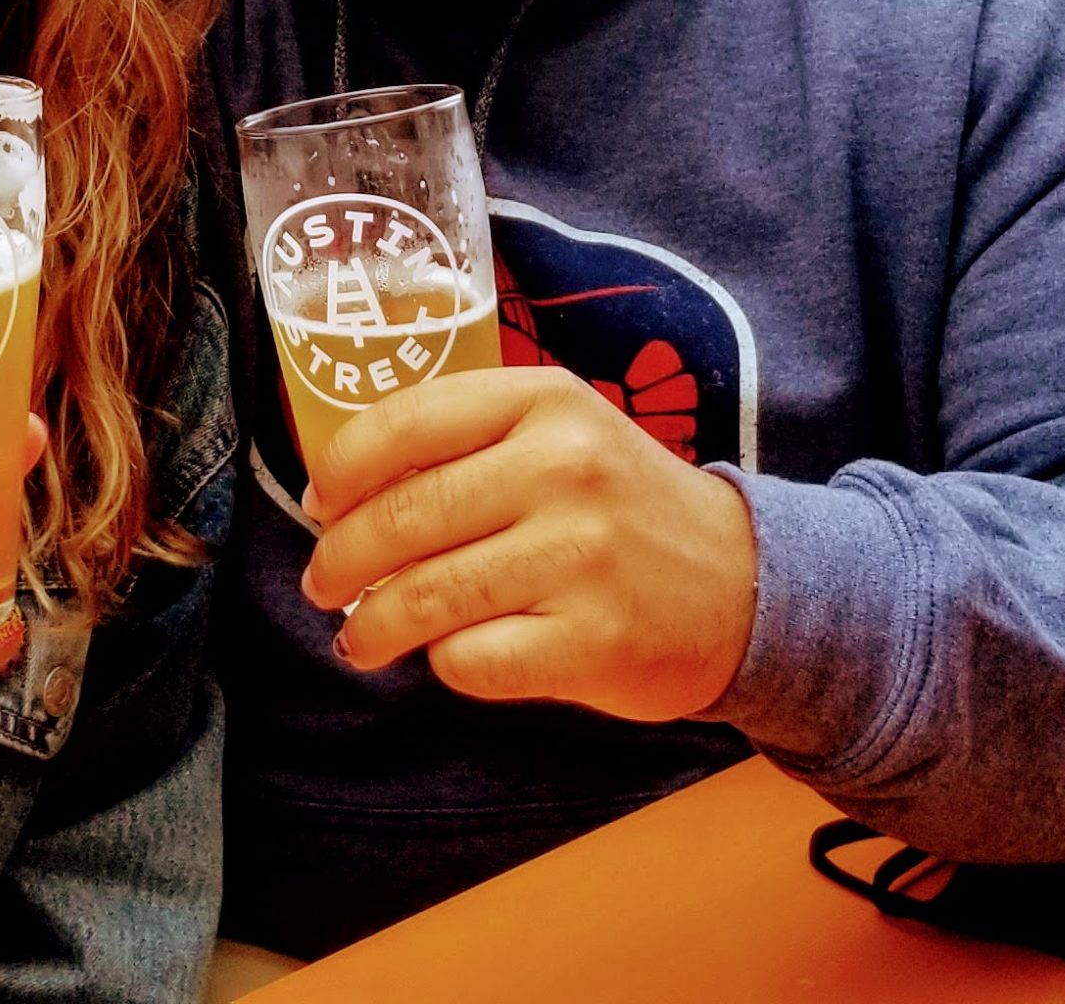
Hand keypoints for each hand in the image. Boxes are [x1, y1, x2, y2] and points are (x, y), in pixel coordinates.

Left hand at [298, 367, 759, 722]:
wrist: (745, 585)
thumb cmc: (622, 506)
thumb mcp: (558, 433)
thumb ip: (465, 441)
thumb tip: (340, 492)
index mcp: (545, 401)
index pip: (405, 422)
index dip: (341, 470)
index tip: (318, 504)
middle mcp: (564, 468)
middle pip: (402, 517)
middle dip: (339, 560)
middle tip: (322, 582)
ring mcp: (582, 557)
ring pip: (424, 596)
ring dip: (371, 626)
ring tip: (358, 638)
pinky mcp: (592, 641)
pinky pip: (471, 660)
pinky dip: (445, 663)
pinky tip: (451, 655)